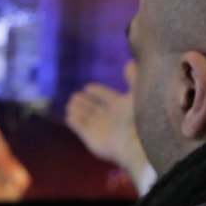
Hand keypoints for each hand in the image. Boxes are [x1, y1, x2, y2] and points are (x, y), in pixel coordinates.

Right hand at [65, 60, 146, 179]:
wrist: (132, 144)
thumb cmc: (136, 120)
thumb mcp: (135, 95)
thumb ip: (132, 79)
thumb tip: (129, 62)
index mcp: (120, 107)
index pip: (106, 97)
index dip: (97, 92)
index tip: (88, 87)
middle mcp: (109, 118)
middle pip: (94, 107)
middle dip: (84, 101)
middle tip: (76, 96)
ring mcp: (100, 129)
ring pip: (86, 116)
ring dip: (77, 109)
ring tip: (71, 103)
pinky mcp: (91, 139)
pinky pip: (80, 128)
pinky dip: (74, 121)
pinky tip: (69, 115)